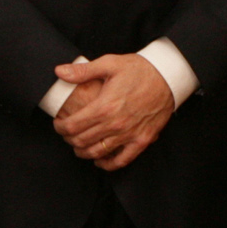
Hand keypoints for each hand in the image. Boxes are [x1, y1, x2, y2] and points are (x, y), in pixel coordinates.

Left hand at [51, 53, 177, 170]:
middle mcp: (115, 124)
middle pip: (81, 141)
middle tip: (66, 134)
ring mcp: (129, 134)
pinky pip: (122, 160)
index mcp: (104, 106)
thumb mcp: (109, 64)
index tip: (58, 124)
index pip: (72, 126)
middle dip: (69, 139)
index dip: (60, 128)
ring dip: (83, 152)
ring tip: (78, 146)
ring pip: (98, 152)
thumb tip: (59, 71)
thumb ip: (82, 71)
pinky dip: (107, 164)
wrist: (168, 77)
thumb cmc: (139, 69)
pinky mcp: (142, 140)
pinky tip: (99, 160)